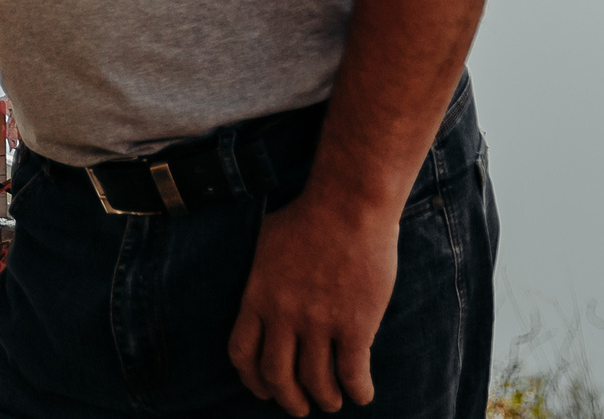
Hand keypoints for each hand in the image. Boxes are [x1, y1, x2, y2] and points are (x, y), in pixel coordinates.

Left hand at [228, 185, 397, 413]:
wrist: (347, 205)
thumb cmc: (307, 218)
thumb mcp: (265, 245)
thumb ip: (261, 278)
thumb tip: (259, 296)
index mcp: (257, 296)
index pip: (241, 352)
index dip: (252, 379)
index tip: (263, 388)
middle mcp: (283, 315)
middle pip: (277, 376)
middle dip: (288, 400)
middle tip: (300, 406)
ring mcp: (318, 322)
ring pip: (316, 382)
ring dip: (325, 399)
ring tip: (331, 400)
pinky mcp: (354, 325)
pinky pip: (353, 374)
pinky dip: (357, 392)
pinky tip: (361, 393)